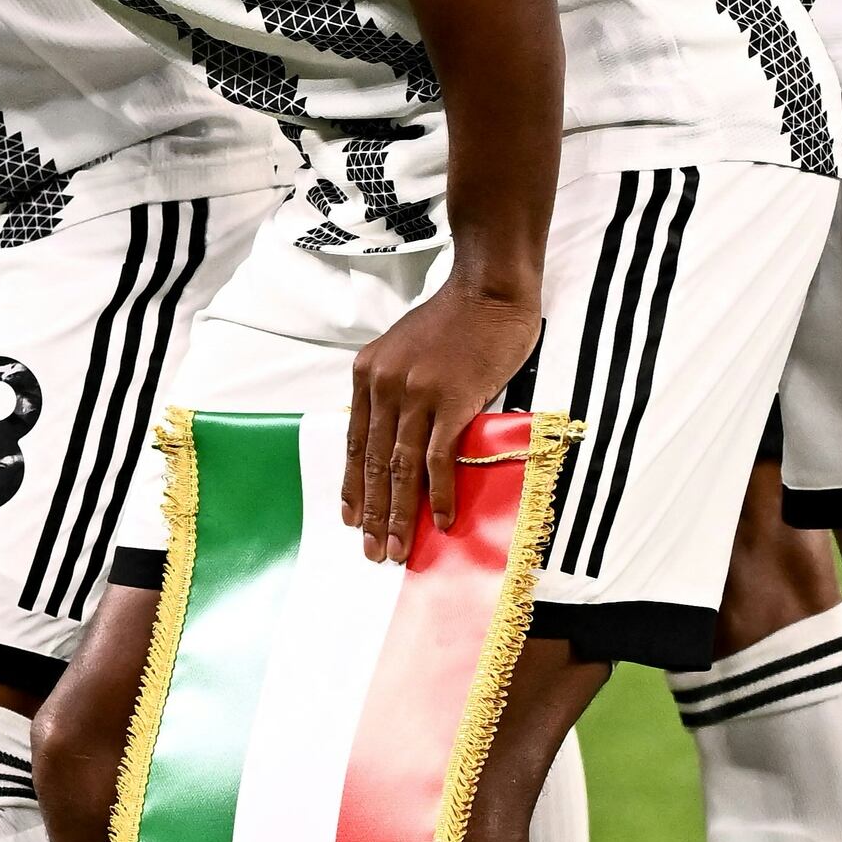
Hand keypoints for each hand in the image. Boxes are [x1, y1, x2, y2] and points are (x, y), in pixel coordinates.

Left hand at [344, 273, 544, 562]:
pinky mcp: (450, 401)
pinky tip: (441, 519)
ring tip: (399, 548)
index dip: (354, 486)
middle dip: (373, 513)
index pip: (355, 443)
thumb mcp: (405, 351)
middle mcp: (383, 385)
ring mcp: (415, 394)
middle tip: (373, 551)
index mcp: (367, 374)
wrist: (489, 290)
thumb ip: (395, 391)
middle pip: (374, 462)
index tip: (352, 520)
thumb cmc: (455, 320)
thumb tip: (397, 440)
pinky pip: (438, 458)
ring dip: (400, 514)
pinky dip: (438, 493)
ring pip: (401, 467)